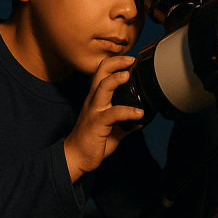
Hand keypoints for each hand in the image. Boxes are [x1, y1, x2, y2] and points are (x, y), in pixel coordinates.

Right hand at [64, 55, 144, 182]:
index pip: (102, 73)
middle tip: (131, 60)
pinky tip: (139, 114)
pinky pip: (113, 113)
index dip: (115, 64)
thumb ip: (125, 122)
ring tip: (128, 75)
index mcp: (96, 99)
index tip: (130, 61)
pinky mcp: (97, 123)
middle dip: (115, 62)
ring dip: (116, 79)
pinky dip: (128, 112)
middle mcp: (93, 101)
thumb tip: (142, 119)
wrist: (76, 157)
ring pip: (102, 88)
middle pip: (100, 73)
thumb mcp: (112, 129)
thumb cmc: (92, 141)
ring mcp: (94, 111)